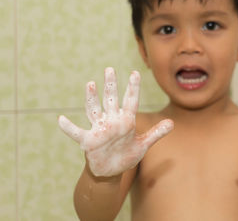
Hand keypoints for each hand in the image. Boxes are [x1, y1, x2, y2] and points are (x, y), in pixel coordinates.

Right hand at [58, 67, 173, 176]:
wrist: (111, 171)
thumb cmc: (127, 155)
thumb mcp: (144, 145)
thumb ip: (156, 133)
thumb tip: (172, 123)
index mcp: (126, 120)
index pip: (131, 101)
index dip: (133, 88)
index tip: (135, 73)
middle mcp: (112, 120)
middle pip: (111, 100)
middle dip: (111, 85)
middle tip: (110, 69)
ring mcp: (99, 129)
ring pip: (94, 110)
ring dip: (91, 98)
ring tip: (91, 84)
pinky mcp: (89, 140)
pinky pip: (77, 133)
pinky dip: (69, 128)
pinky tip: (61, 120)